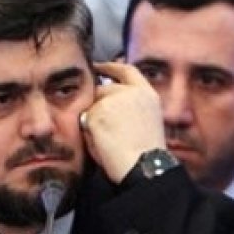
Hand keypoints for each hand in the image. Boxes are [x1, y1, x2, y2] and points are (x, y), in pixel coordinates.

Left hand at [77, 62, 166, 183]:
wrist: (145, 166)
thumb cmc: (146, 154)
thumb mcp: (148, 120)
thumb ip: (131, 105)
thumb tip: (108, 102)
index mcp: (147, 94)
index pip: (127, 70)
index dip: (111, 67)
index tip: (99, 67)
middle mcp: (132, 92)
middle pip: (104, 89)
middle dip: (98, 104)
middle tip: (101, 123)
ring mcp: (114, 100)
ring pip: (92, 107)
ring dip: (95, 122)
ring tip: (109, 142)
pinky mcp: (98, 112)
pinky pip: (85, 121)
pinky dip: (90, 133)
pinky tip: (104, 145)